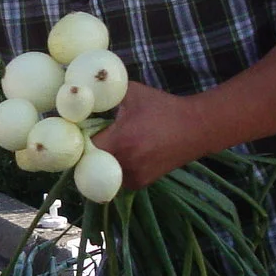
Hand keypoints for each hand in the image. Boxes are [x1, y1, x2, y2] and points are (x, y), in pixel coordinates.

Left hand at [87, 82, 212, 191]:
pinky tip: (127, 153)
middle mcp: (125, 163)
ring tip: (115, 143)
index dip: (80, 138)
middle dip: (90, 150)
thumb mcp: (133, 92)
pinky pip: (117, 177)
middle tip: (95, 136)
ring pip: (104, 171)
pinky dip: (116, 167)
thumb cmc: (162, 107)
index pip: (84, 147)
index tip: (82, 130)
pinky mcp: (140, 183)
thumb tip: (83, 92)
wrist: (195, 128)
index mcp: (120, 140)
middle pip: (91, 162)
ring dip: (103, 160)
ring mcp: (133, 176)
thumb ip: (106, 94)